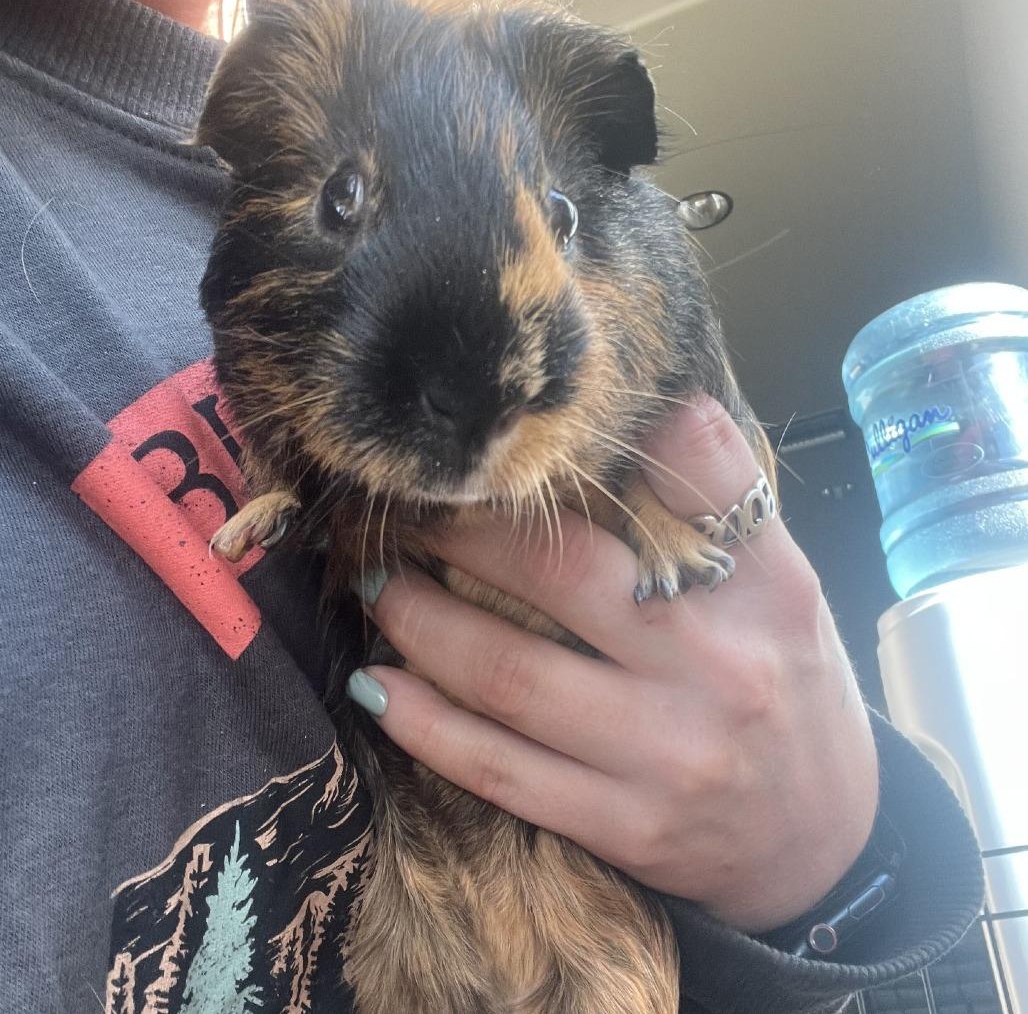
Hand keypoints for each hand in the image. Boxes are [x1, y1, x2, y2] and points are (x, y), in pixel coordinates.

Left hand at [347, 397, 878, 932]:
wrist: (825, 840)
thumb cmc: (788, 686)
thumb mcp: (782, 590)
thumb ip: (716, 511)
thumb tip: (643, 410)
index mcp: (768, 588)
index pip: (700, 473)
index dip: (609, 428)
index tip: (517, 416)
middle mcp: (722, 665)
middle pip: (563, 572)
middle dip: (462, 533)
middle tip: (409, 510)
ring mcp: (670, 754)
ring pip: (510, 676)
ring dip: (421, 622)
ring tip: (378, 585)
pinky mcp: (627, 825)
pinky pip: (501, 770)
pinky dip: (427, 725)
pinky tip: (379, 686)